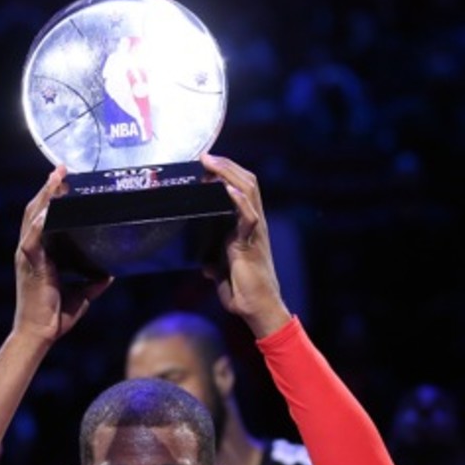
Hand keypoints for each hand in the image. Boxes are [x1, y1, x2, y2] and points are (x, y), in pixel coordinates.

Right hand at [13, 167, 111, 343]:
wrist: (40, 334)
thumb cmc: (56, 316)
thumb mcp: (82, 294)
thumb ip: (94, 281)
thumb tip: (110, 273)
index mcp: (41, 254)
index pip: (45, 219)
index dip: (52, 199)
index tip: (64, 180)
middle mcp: (31, 250)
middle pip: (37, 210)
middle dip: (48, 188)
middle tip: (61, 168)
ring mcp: (27, 255)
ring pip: (33, 217)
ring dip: (45, 196)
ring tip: (56, 177)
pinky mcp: (29, 263)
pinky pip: (33, 237)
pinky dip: (40, 221)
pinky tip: (49, 208)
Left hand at [200, 154, 290, 338]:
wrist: (257, 309)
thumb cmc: (243, 293)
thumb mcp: (225, 274)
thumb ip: (217, 264)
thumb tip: (206, 265)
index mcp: (247, 226)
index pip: (243, 189)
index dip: (228, 173)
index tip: (208, 162)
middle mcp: (254, 224)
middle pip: (247, 183)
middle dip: (226, 166)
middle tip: (206, 155)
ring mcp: (254, 232)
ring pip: (249, 192)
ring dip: (229, 175)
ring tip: (211, 163)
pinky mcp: (251, 243)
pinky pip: (248, 216)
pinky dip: (238, 201)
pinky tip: (227, 189)